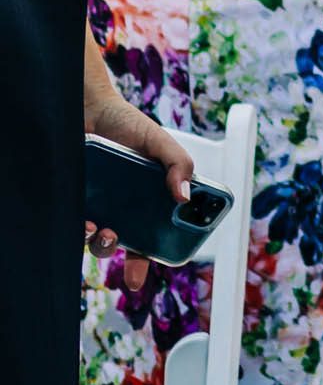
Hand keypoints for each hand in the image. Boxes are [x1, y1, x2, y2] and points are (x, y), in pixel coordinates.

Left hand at [83, 83, 193, 289]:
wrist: (87, 108)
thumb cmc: (126, 123)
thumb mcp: (160, 141)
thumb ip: (179, 164)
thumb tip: (185, 197)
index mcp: (149, 198)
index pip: (154, 235)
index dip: (151, 258)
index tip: (143, 276)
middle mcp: (123, 207)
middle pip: (127, 245)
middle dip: (127, 257)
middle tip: (124, 244)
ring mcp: (98, 206)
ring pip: (98, 241)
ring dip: (102, 244)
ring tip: (104, 231)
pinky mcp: (76, 202)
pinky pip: (75, 226)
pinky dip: (81, 230)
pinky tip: (86, 220)